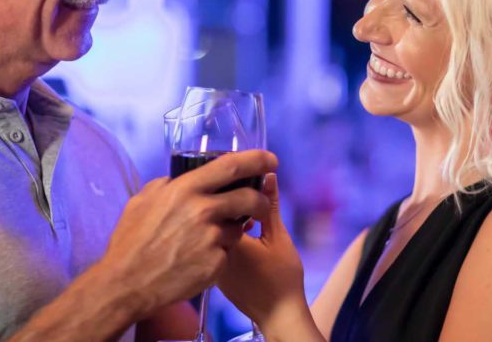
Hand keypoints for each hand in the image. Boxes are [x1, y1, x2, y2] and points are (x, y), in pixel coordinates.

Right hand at [99, 149, 277, 319]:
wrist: (126, 285)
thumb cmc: (130, 243)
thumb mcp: (142, 201)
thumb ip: (166, 185)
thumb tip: (180, 179)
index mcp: (185, 189)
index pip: (232, 166)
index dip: (257, 160)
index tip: (270, 159)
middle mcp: (203, 211)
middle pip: (249, 198)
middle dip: (260, 200)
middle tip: (261, 204)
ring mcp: (211, 239)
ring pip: (238, 227)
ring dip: (232, 230)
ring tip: (209, 239)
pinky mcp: (216, 264)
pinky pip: (226, 253)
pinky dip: (218, 254)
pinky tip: (198, 259)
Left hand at [218, 174, 318, 339]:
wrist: (278, 314)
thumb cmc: (281, 279)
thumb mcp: (278, 236)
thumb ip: (269, 205)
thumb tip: (267, 176)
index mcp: (225, 237)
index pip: (218, 202)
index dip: (230, 188)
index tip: (244, 180)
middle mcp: (210, 249)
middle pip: (211, 216)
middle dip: (225, 201)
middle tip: (242, 193)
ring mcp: (210, 262)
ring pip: (211, 231)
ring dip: (225, 220)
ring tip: (246, 216)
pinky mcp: (213, 272)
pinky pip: (213, 246)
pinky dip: (226, 236)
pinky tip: (244, 235)